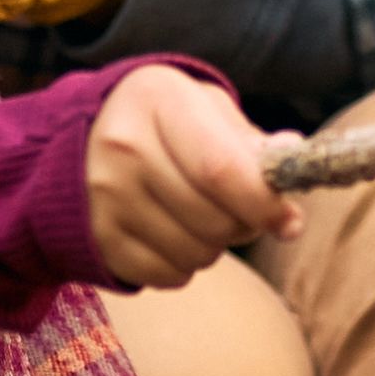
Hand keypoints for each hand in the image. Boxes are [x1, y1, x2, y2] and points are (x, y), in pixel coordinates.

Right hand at [79, 60, 292, 288]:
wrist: (82, 140)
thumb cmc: (164, 122)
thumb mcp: (205, 110)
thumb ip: (250, 138)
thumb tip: (292, 156)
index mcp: (156, 100)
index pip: (221, 169)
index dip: (264, 204)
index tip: (287, 219)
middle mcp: (122, 146)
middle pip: (213, 220)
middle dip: (243, 226)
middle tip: (238, 211)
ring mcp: (103, 196)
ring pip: (195, 254)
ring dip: (214, 246)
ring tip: (200, 217)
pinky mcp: (97, 237)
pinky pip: (167, 275)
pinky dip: (183, 264)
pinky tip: (172, 233)